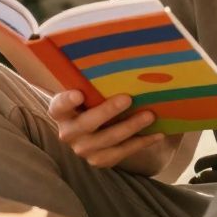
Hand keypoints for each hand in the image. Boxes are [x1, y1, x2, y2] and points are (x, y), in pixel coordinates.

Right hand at [47, 90, 165, 168]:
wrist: (93, 128)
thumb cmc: (91, 100)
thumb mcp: (86, 90)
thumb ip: (92, 82)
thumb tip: (117, 57)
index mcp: (61, 111)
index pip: (59, 106)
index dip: (67, 101)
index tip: (79, 93)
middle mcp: (69, 132)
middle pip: (87, 124)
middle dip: (108, 111)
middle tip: (128, 98)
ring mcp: (83, 149)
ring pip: (108, 140)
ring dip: (131, 127)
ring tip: (150, 115)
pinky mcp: (99, 159)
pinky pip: (122, 153)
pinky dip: (141, 142)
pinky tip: (157, 133)